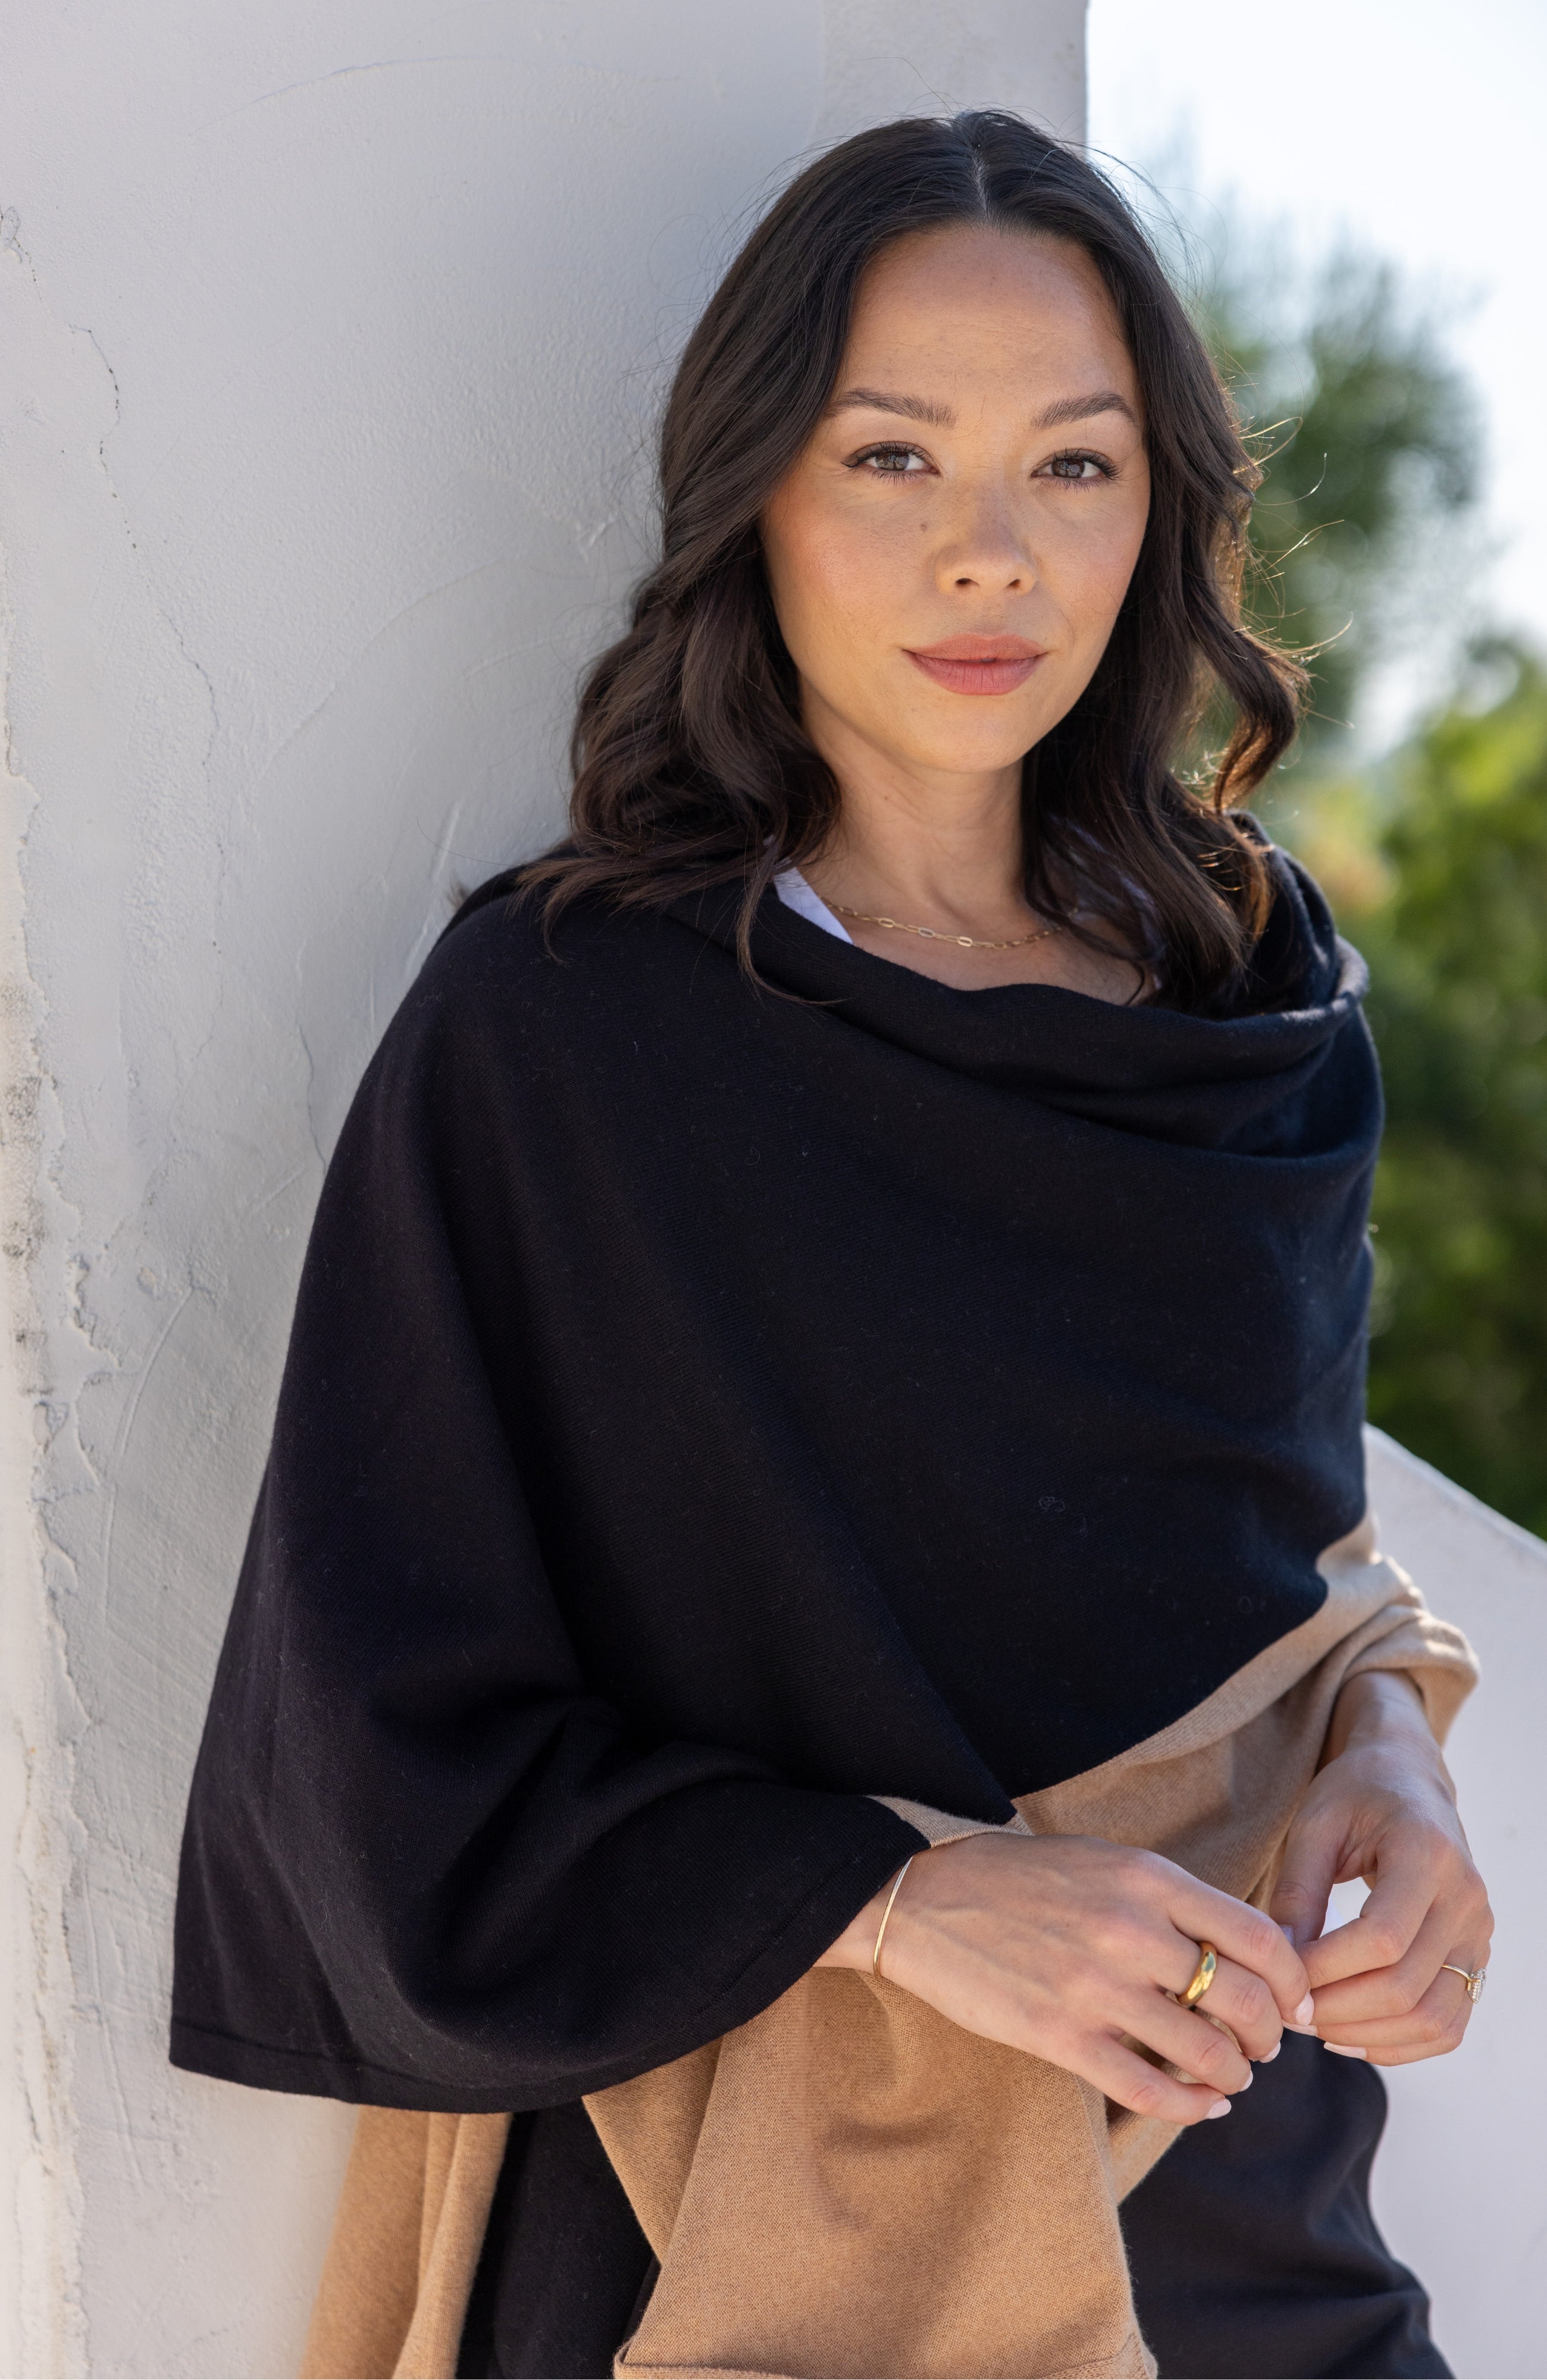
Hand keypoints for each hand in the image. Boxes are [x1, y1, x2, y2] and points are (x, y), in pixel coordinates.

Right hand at [819, 1832, 1312, 2124]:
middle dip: (1268, 2035)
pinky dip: (1191, 2107)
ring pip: (1206, 2053)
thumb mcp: (1104, 1862)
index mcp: (1147, 1878)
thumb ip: (1169, 1901)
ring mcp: (1095, 1987)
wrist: (924, 1897)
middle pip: (1244, 2001)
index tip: (1293, 2001)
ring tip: (1229, 2074)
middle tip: (1262, 2045)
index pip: (1260, 1937)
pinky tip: (1200, 2104)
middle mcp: (1131, 1930)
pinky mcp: (1060, 2036)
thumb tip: (1241, 1955)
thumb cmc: (1020, 1878)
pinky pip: (1150, 2090)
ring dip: (1233, 2074)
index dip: (1292, 1980)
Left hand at [1270, 1671, 1492, 2065]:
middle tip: (1286, 2011)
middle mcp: (1465, 1898)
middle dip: (1338, 2010)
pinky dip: (1401, 2044)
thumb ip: (1298, 1891)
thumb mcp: (1314, 1824)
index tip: (1281, 1977)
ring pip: (1435, 2018)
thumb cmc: (1355, 1794)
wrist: (1407, 1778)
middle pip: (1407, 1986)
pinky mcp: (1474, 1956)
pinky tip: (1351, 2034)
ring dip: (1368, 2035)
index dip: (1327, 1969)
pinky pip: (1450, 2024)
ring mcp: (1477, 1932)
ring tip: (1313, 2026)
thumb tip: (1282, 1964)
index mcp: (1427, 1853)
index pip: (1383, 1938)